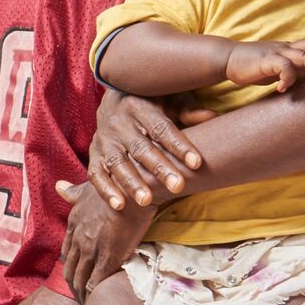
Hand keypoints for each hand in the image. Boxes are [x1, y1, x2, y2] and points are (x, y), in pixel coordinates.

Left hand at [56, 177, 154, 301]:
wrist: (134, 191)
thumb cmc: (115, 186)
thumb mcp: (88, 187)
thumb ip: (72, 192)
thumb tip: (58, 186)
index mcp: (74, 224)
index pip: (66, 251)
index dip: (70, 264)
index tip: (74, 274)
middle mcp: (79, 239)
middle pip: (69, 269)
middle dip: (72, 284)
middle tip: (78, 295)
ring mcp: (91, 250)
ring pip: (79, 279)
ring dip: (80, 293)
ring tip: (85, 303)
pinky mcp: (107, 259)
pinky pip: (94, 283)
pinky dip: (92, 295)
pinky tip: (95, 302)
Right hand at [84, 89, 208, 212]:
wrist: (114, 100)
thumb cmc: (152, 102)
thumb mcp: (170, 100)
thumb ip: (187, 109)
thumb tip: (210, 116)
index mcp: (139, 106)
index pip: (161, 128)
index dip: (179, 146)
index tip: (197, 163)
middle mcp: (118, 122)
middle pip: (141, 148)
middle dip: (160, 168)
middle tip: (178, 187)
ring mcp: (104, 140)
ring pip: (118, 163)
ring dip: (132, 183)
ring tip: (147, 201)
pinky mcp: (94, 155)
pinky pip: (97, 174)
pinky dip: (106, 190)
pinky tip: (119, 205)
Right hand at [221, 39, 304, 91]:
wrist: (228, 59)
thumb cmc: (253, 66)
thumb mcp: (277, 67)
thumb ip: (294, 70)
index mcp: (290, 49)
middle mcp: (286, 48)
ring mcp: (277, 53)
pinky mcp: (267, 61)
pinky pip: (283, 68)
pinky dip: (288, 78)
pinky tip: (286, 89)